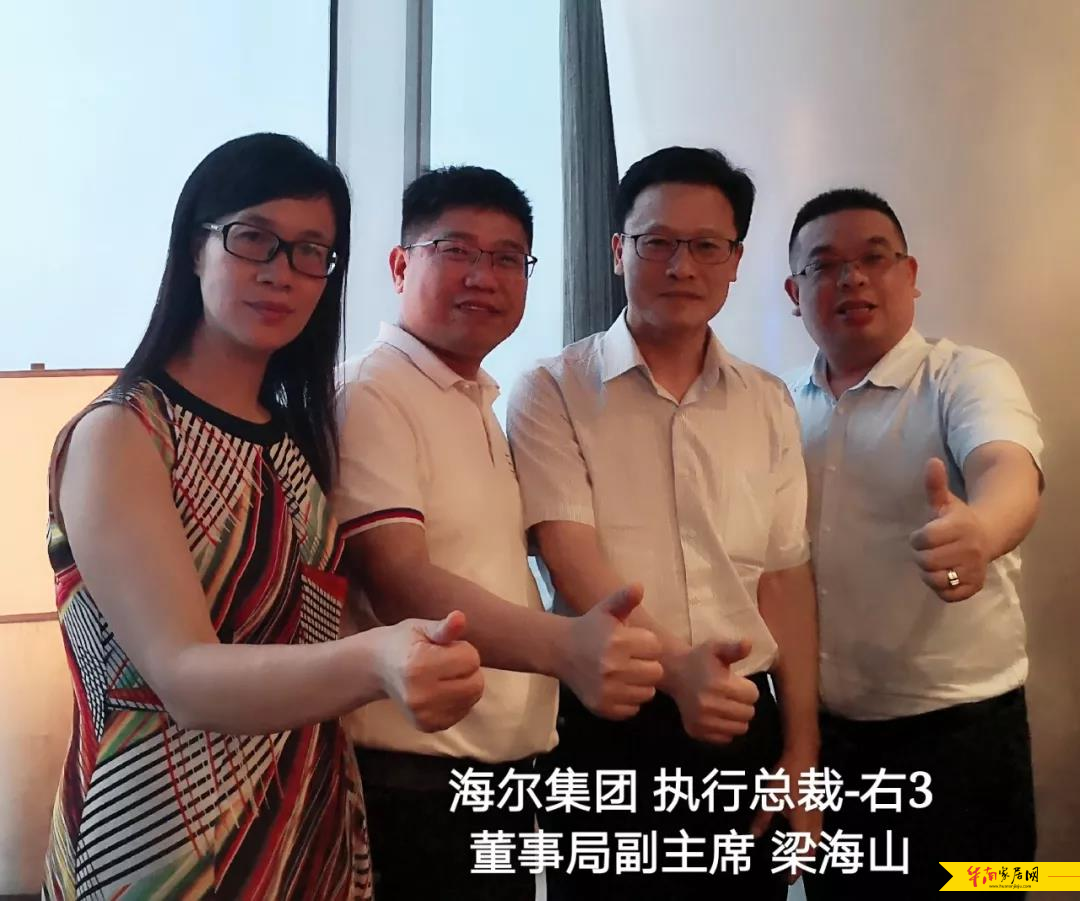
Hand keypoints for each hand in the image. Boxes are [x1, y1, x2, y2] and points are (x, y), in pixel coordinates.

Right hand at [375, 610, 483, 731]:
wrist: (378, 668)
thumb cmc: (405, 642)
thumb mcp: (422, 628)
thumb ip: (443, 627)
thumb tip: (459, 618)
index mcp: (419, 666)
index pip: (471, 659)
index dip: (461, 649)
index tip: (443, 648)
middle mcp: (420, 696)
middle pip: (476, 683)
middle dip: (466, 668)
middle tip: (444, 662)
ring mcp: (423, 715)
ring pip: (472, 698)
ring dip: (464, 684)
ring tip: (441, 675)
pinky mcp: (428, 726)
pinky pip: (463, 711)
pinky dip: (458, 699)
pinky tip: (439, 690)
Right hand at [562, 584, 663, 719]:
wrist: (561, 650)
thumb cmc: (590, 628)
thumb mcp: (606, 609)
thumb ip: (625, 599)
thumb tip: (640, 586)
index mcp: (616, 640)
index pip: (655, 647)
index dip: (647, 644)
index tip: (634, 642)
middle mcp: (611, 666)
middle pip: (655, 672)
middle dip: (647, 664)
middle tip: (632, 659)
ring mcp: (607, 689)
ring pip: (647, 692)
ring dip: (640, 684)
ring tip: (625, 673)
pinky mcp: (602, 707)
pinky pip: (633, 709)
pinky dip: (628, 700)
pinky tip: (617, 687)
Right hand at [664, 639, 758, 743]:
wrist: (674, 672)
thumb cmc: (700, 659)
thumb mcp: (717, 649)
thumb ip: (734, 649)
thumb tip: (748, 644)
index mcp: (717, 684)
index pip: (752, 695)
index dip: (748, 688)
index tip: (738, 683)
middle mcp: (709, 705)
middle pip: (748, 713)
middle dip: (745, 703)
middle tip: (733, 695)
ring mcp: (702, 721)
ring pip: (740, 728)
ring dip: (738, 718)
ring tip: (727, 705)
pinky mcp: (696, 731)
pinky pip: (725, 738)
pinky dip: (726, 729)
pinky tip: (718, 715)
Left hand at [750, 749, 822, 884]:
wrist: (803, 756)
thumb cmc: (786, 776)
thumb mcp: (770, 797)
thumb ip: (762, 818)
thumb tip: (753, 836)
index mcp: (802, 822)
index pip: (801, 852)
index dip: (796, 867)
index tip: (790, 879)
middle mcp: (814, 821)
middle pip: (813, 849)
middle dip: (804, 862)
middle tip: (793, 871)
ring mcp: (820, 813)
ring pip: (818, 839)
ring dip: (810, 851)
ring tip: (799, 858)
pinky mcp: (820, 806)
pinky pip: (819, 829)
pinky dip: (813, 839)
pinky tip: (805, 837)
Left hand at [909, 458, 991, 601]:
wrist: (990, 535)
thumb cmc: (958, 519)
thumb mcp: (945, 501)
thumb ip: (935, 485)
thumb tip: (931, 461)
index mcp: (960, 527)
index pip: (925, 538)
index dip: (918, 538)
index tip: (922, 536)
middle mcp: (969, 549)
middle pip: (927, 561)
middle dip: (921, 556)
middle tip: (927, 551)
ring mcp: (974, 569)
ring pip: (937, 579)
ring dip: (929, 573)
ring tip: (935, 563)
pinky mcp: (975, 586)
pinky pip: (949, 595)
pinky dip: (942, 589)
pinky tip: (944, 575)